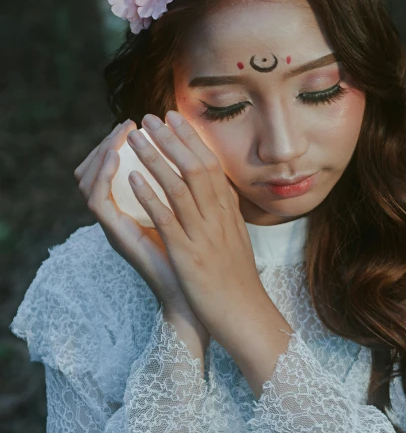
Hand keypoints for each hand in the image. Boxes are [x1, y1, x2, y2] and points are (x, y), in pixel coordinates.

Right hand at [73, 120, 208, 351]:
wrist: (199, 298)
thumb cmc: (199, 258)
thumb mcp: (195, 215)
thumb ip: (189, 190)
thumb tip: (200, 157)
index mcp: (136, 209)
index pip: (112, 168)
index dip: (121, 143)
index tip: (142, 121)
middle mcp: (120, 217)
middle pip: (93, 170)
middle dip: (108, 142)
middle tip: (129, 123)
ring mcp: (115, 227)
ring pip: (90, 182)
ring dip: (103, 154)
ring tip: (121, 135)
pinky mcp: (118, 238)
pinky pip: (100, 204)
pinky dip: (104, 178)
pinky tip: (117, 160)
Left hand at [126, 111, 267, 351]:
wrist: (245, 315)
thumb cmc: (238, 281)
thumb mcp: (236, 238)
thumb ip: (224, 213)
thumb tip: (215, 191)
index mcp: (229, 211)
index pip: (210, 164)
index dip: (191, 138)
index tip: (174, 118)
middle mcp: (218, 216)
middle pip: (195, 166)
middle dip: (171, 138)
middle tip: (151, 116)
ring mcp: (203, 234)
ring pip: (178, 185)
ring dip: (155, 157)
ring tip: (136, 136)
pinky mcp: (188, 254)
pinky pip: (166, 218)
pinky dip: (149, 195)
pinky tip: (133, 177)